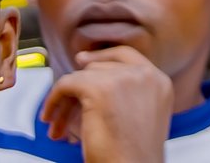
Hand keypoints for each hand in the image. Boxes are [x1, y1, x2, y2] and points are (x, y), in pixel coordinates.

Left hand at [39, 44, 171, 161]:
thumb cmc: (133, 156)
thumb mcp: (142, 117)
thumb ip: (131, 95)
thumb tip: (97, 81)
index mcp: (159, 82)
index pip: (126, 56)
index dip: (102, 57)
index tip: (82, 61)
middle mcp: (144, 75)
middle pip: (101, 68)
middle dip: (80, 90)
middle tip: (65, 113)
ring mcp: (123, 79)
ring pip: (82, 77)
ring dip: (66, 102)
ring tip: (57, 125)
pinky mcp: (99, 89)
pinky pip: (66, 84)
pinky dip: (53, 100)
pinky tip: (50, 117)